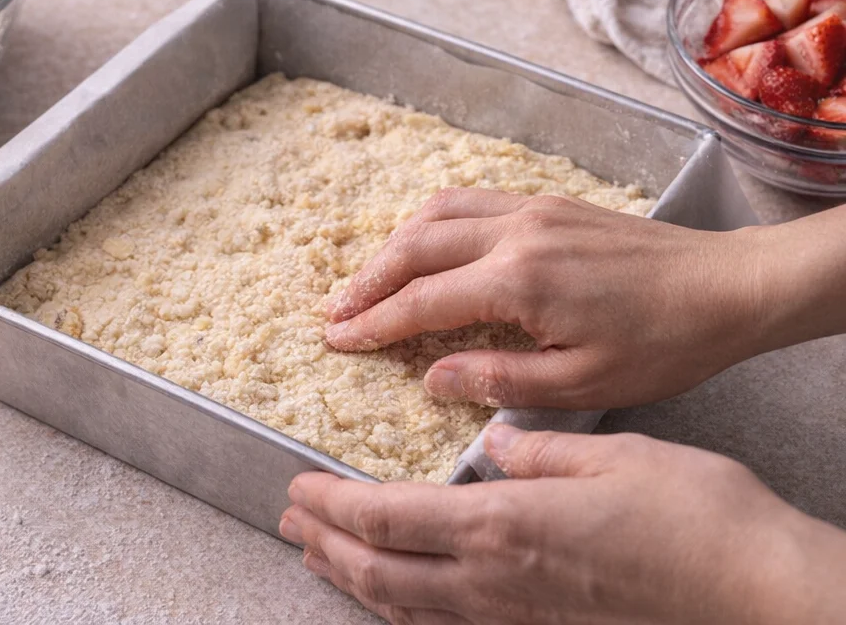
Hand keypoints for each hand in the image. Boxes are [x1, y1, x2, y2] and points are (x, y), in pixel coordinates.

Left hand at [281, 426, 845, 624]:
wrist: (759, 595)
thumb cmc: (694, 516)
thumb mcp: (612, 454)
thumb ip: (538, 450)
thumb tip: (490, 441)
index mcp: (506, 527)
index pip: (391, 520)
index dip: (334, 507)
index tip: (297, 489)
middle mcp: (501, 583)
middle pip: (385, 574)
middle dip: (328, 546)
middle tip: (289, 523)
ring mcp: (523, 618)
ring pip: (412, 610)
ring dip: (357, 582)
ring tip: (324, 560)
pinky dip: (408, 610)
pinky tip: (407, 599)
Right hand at [324, 190, 845, 410]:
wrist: (724, 286)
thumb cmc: (662, 344)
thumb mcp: (582, 384)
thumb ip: (498, 380)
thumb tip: (430, 377)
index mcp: (520, 280)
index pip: (423, 301)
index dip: (373, 323)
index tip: (337, 340)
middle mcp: (516, 231)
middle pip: (415, 245)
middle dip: (368, 279)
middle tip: (334, 311)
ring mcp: (532, 208)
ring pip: (437, 212)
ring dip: (394, 244)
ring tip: (368, 280)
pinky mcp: (549, 201)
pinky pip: (471, 200)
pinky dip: (432, 221)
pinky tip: (426, 243)